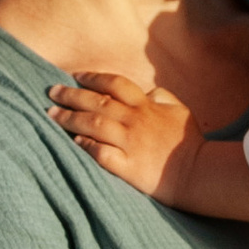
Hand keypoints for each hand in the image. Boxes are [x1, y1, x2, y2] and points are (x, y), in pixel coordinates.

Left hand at [50, 69, 199, 200]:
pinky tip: (73, 141)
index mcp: (145, 106)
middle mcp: (134, 121)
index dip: (93, 77)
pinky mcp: (128, 167)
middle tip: (51, 92)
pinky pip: (100, 153)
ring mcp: (130, 144)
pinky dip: (85, 145)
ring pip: (93, 124)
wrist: (198, 173)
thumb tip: (145, 92)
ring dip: (70, 118)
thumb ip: (160, 96)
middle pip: (97, 102)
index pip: (114, 84)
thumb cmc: (188, 142)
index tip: (75, 76)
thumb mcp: (179, 110)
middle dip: (71, 95)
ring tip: (51, 115)